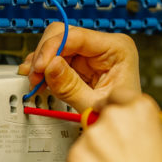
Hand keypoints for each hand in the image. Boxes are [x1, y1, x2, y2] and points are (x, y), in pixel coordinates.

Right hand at [18, 23, 140, 111]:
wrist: (127, 125)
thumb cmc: (122, 114)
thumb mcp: (95, 104)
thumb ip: (71, 87)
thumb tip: (51, 66)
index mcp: (117, 48)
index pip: (77, 36)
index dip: (52, 48)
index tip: (39, 67)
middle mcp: (104, 46)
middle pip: (62, 35)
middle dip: (45, 55)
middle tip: (35, 76)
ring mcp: (91, 54)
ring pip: (55, 46)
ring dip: (41, 63)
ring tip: (35, 80)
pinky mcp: (81, 64)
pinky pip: (56, 59)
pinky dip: (45, 69)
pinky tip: (38, 79)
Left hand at [66, 89, 161, 161]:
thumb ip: (142, 133)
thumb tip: (131, 135)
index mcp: (141, 109)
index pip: (118, 96)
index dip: (116, 110)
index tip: (117, 122)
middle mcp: (115, 117)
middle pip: (100, 119)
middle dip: (104, 137)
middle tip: (118, 161)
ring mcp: (93, 136)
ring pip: (87, 142)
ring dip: (94, 158)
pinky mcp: (75, 156)